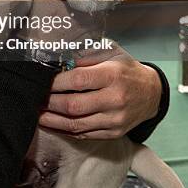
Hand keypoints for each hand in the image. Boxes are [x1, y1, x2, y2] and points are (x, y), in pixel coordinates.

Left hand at [38, 43, 161, 138]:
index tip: (42, 80)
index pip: (78, 80)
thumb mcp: (109, 52)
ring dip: (52, 120)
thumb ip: (84, 55)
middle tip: (35, 97)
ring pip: (76, 124)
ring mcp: (115, 120)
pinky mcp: (113, 133)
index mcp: (112, 76)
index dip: (56, 82)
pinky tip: (52, 123)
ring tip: (37, 113)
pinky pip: (83, 134)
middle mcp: (115, 100)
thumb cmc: (125, 69)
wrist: (151, 92)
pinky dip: (64, 130)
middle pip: (73, 106)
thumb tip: (58, 60)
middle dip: (49, 103)